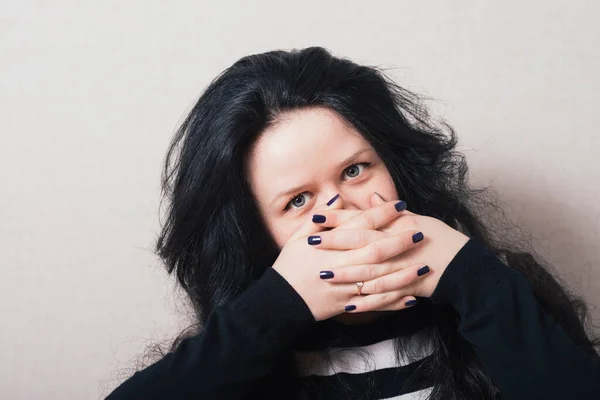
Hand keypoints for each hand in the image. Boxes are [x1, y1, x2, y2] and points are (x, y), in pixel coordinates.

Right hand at [271, 196, 424, 320]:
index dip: (381, 214)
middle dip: (400, 241)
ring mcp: (345, 288)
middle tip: (420, 232)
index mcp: (328, 247)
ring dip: (404, 273)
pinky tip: (411, 298)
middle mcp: (340, 266)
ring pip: (380, 280)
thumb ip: (319, 219)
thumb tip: (338, 199)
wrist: (281, 301)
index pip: (360, 225)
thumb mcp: (297, 238)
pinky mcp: (347, 306)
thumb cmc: (289, 266)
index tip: (399, 204)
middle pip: (375, 251)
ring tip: (425, 266)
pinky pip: (374, 304)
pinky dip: (394, 302)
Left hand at [311, 193, 469, 310]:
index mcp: (397, 228)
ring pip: (370, 272)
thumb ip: (393, 213)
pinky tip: (349, 307)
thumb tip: (373, 198)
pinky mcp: (408, 290)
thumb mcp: (419, 220)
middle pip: (361, 244)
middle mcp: (398, 248)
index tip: (317, 216)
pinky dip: (367, 303)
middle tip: (311, 243)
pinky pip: (384, 299)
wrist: (464, 267)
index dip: (339, 219)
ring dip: (346, 274)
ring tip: (324, 275)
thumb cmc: (440, 240)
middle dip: (335, 243)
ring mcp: (402, 270)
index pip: (362, 220)